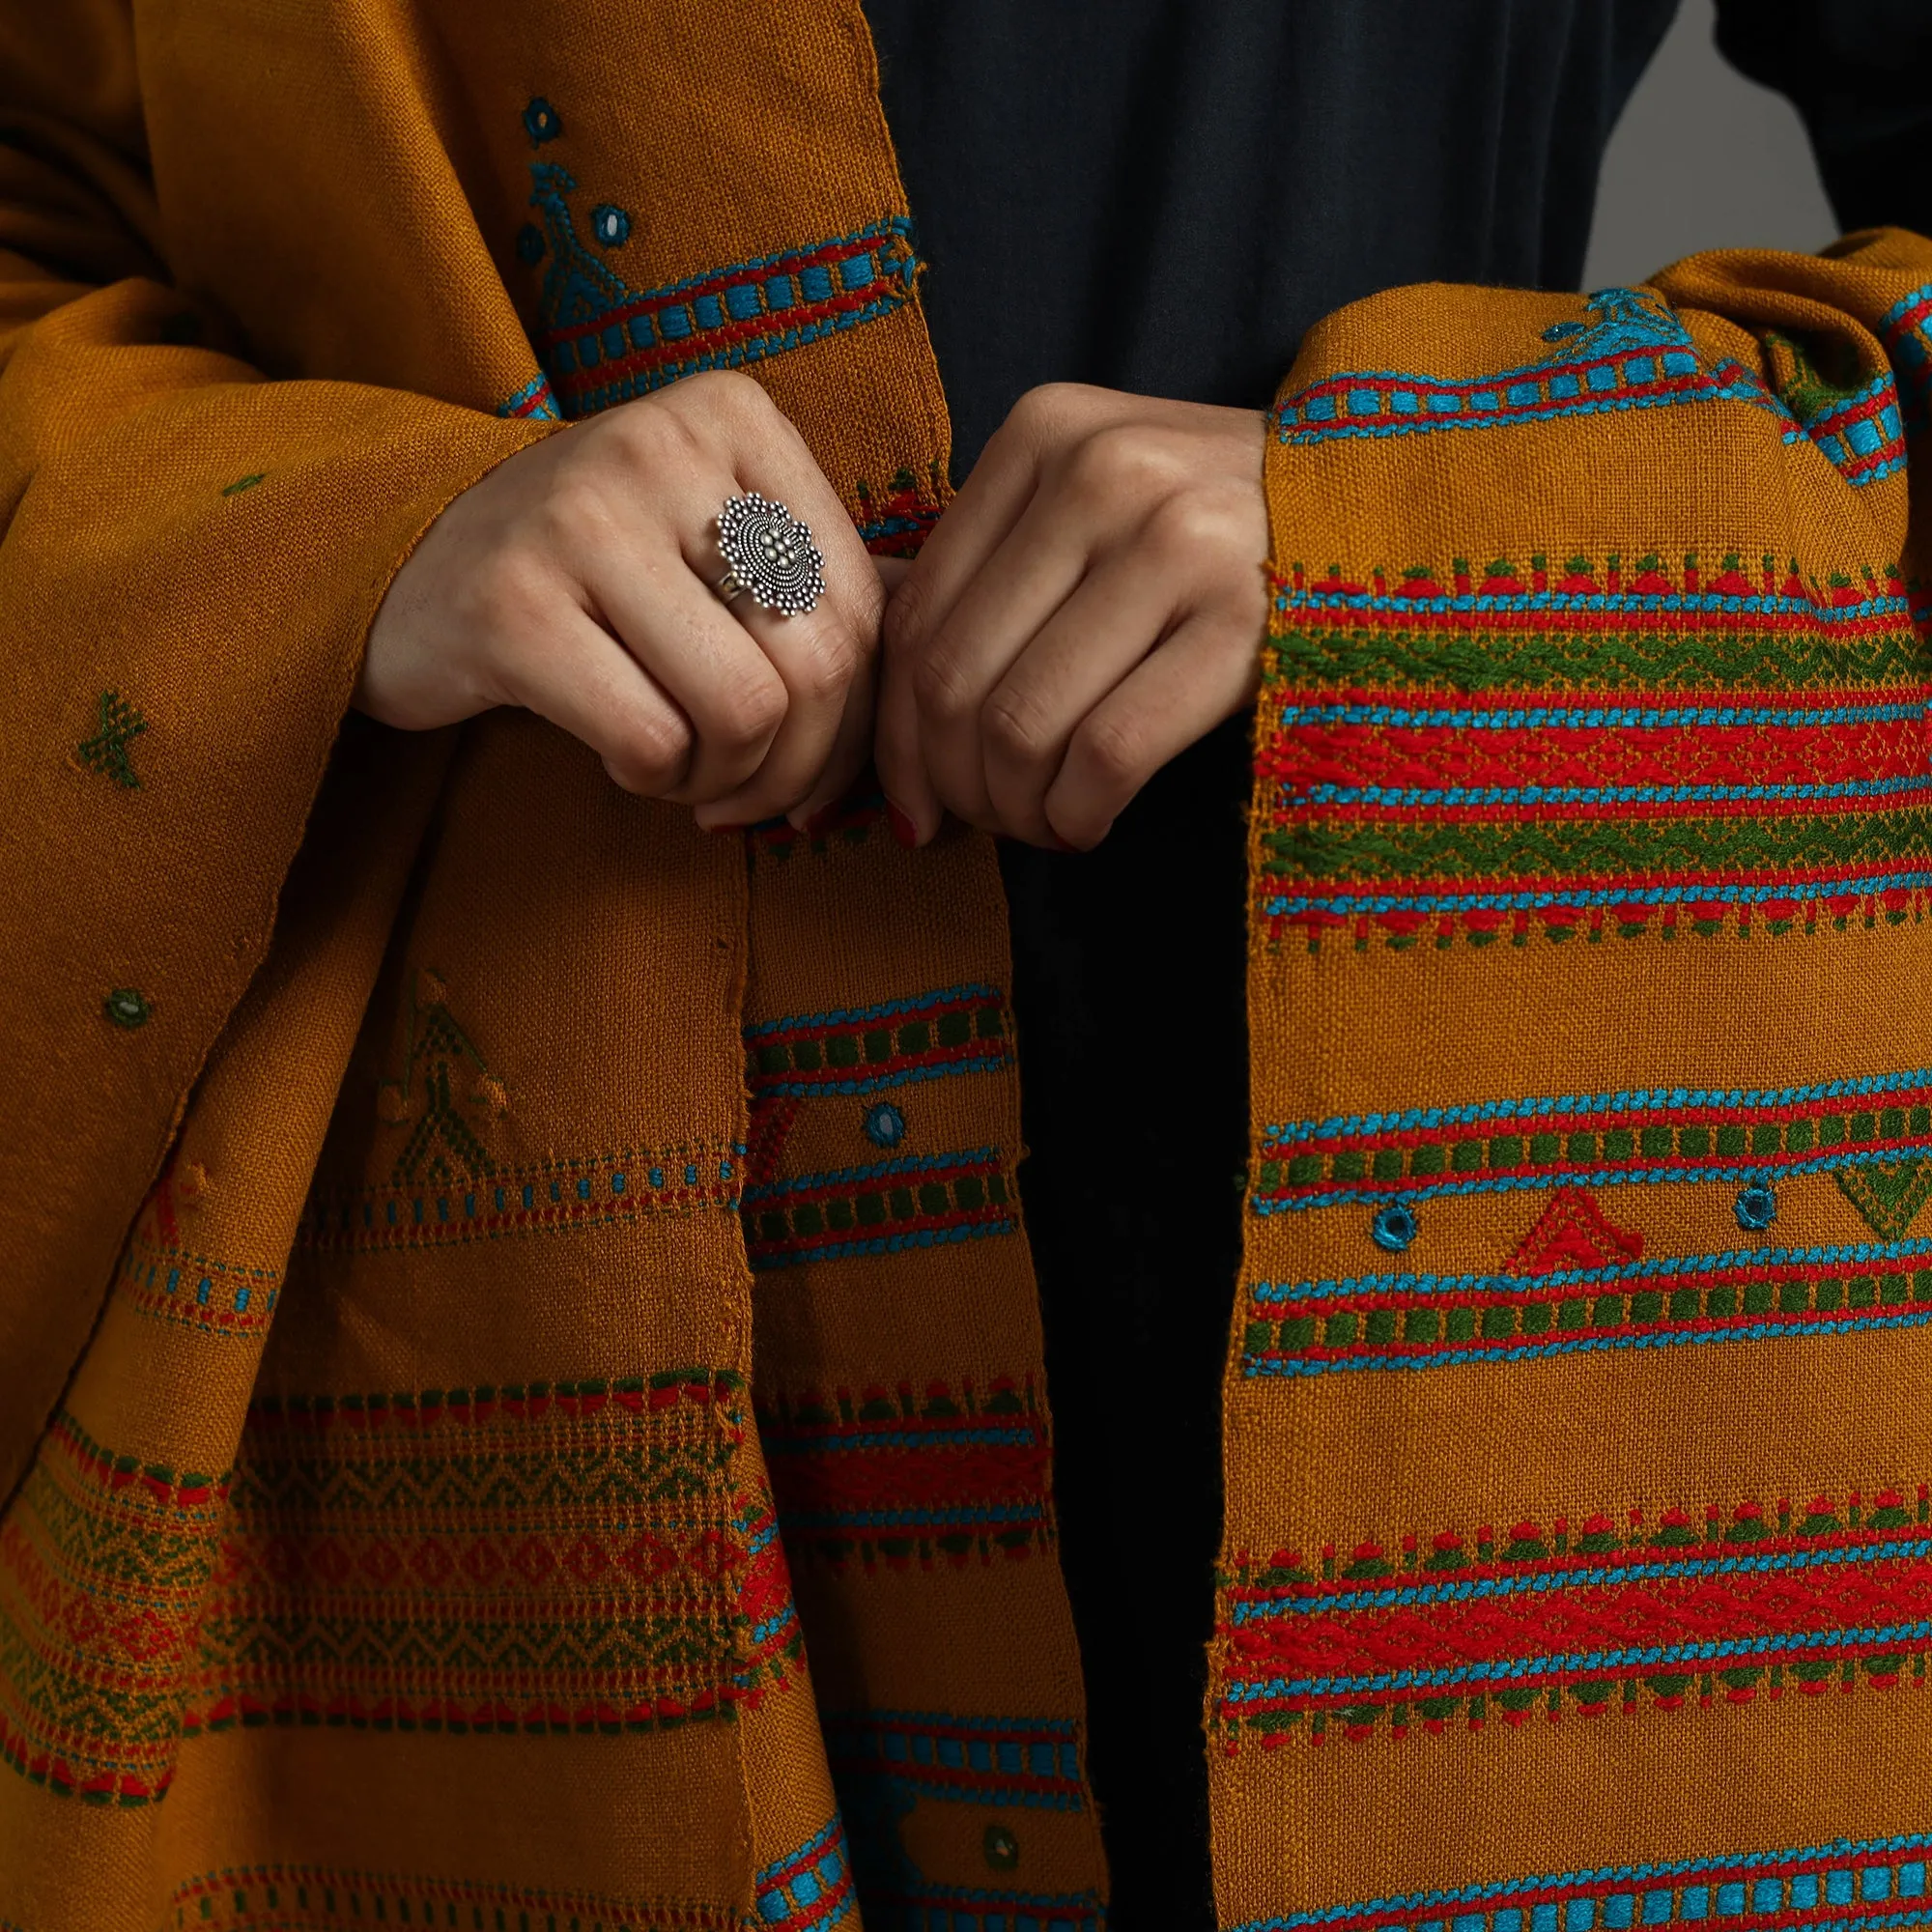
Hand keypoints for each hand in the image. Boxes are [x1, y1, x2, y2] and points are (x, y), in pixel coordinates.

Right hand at [359, 369, 883, 829]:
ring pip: (745, 709)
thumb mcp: (716, 542)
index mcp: (735, 416)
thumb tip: (946, 674)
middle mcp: (661, 441)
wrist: (411, 563)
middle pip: (818, 664)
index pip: (865, 604)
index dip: (863, 723)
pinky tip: (627, 758)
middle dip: (802, 769)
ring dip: (728, 782)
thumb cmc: (600, 573)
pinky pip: (650, 741)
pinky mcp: (510, 603)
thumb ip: (825, 589)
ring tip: (688, 772)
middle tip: (755, 798)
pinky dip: (656, 780)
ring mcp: (579, 515)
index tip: (819, 771)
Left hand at [876, 383, 1268, 849]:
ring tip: (1044, 822)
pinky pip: (1105, 756)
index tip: (914, 799)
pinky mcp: (1245, 623)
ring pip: (1021, 726)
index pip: (919, 613)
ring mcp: (1179, 541)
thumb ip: (993, 584)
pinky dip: (1077, 814)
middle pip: (957, 679)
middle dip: (953, 784)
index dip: (897, 733)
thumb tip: (895, 747)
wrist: (1390, 517)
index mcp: (1043, 434)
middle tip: (981, 824)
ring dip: (1016, 809)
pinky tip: (1090, 821)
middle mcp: (1103, 474)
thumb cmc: (1218, 536)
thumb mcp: (1095, 510)